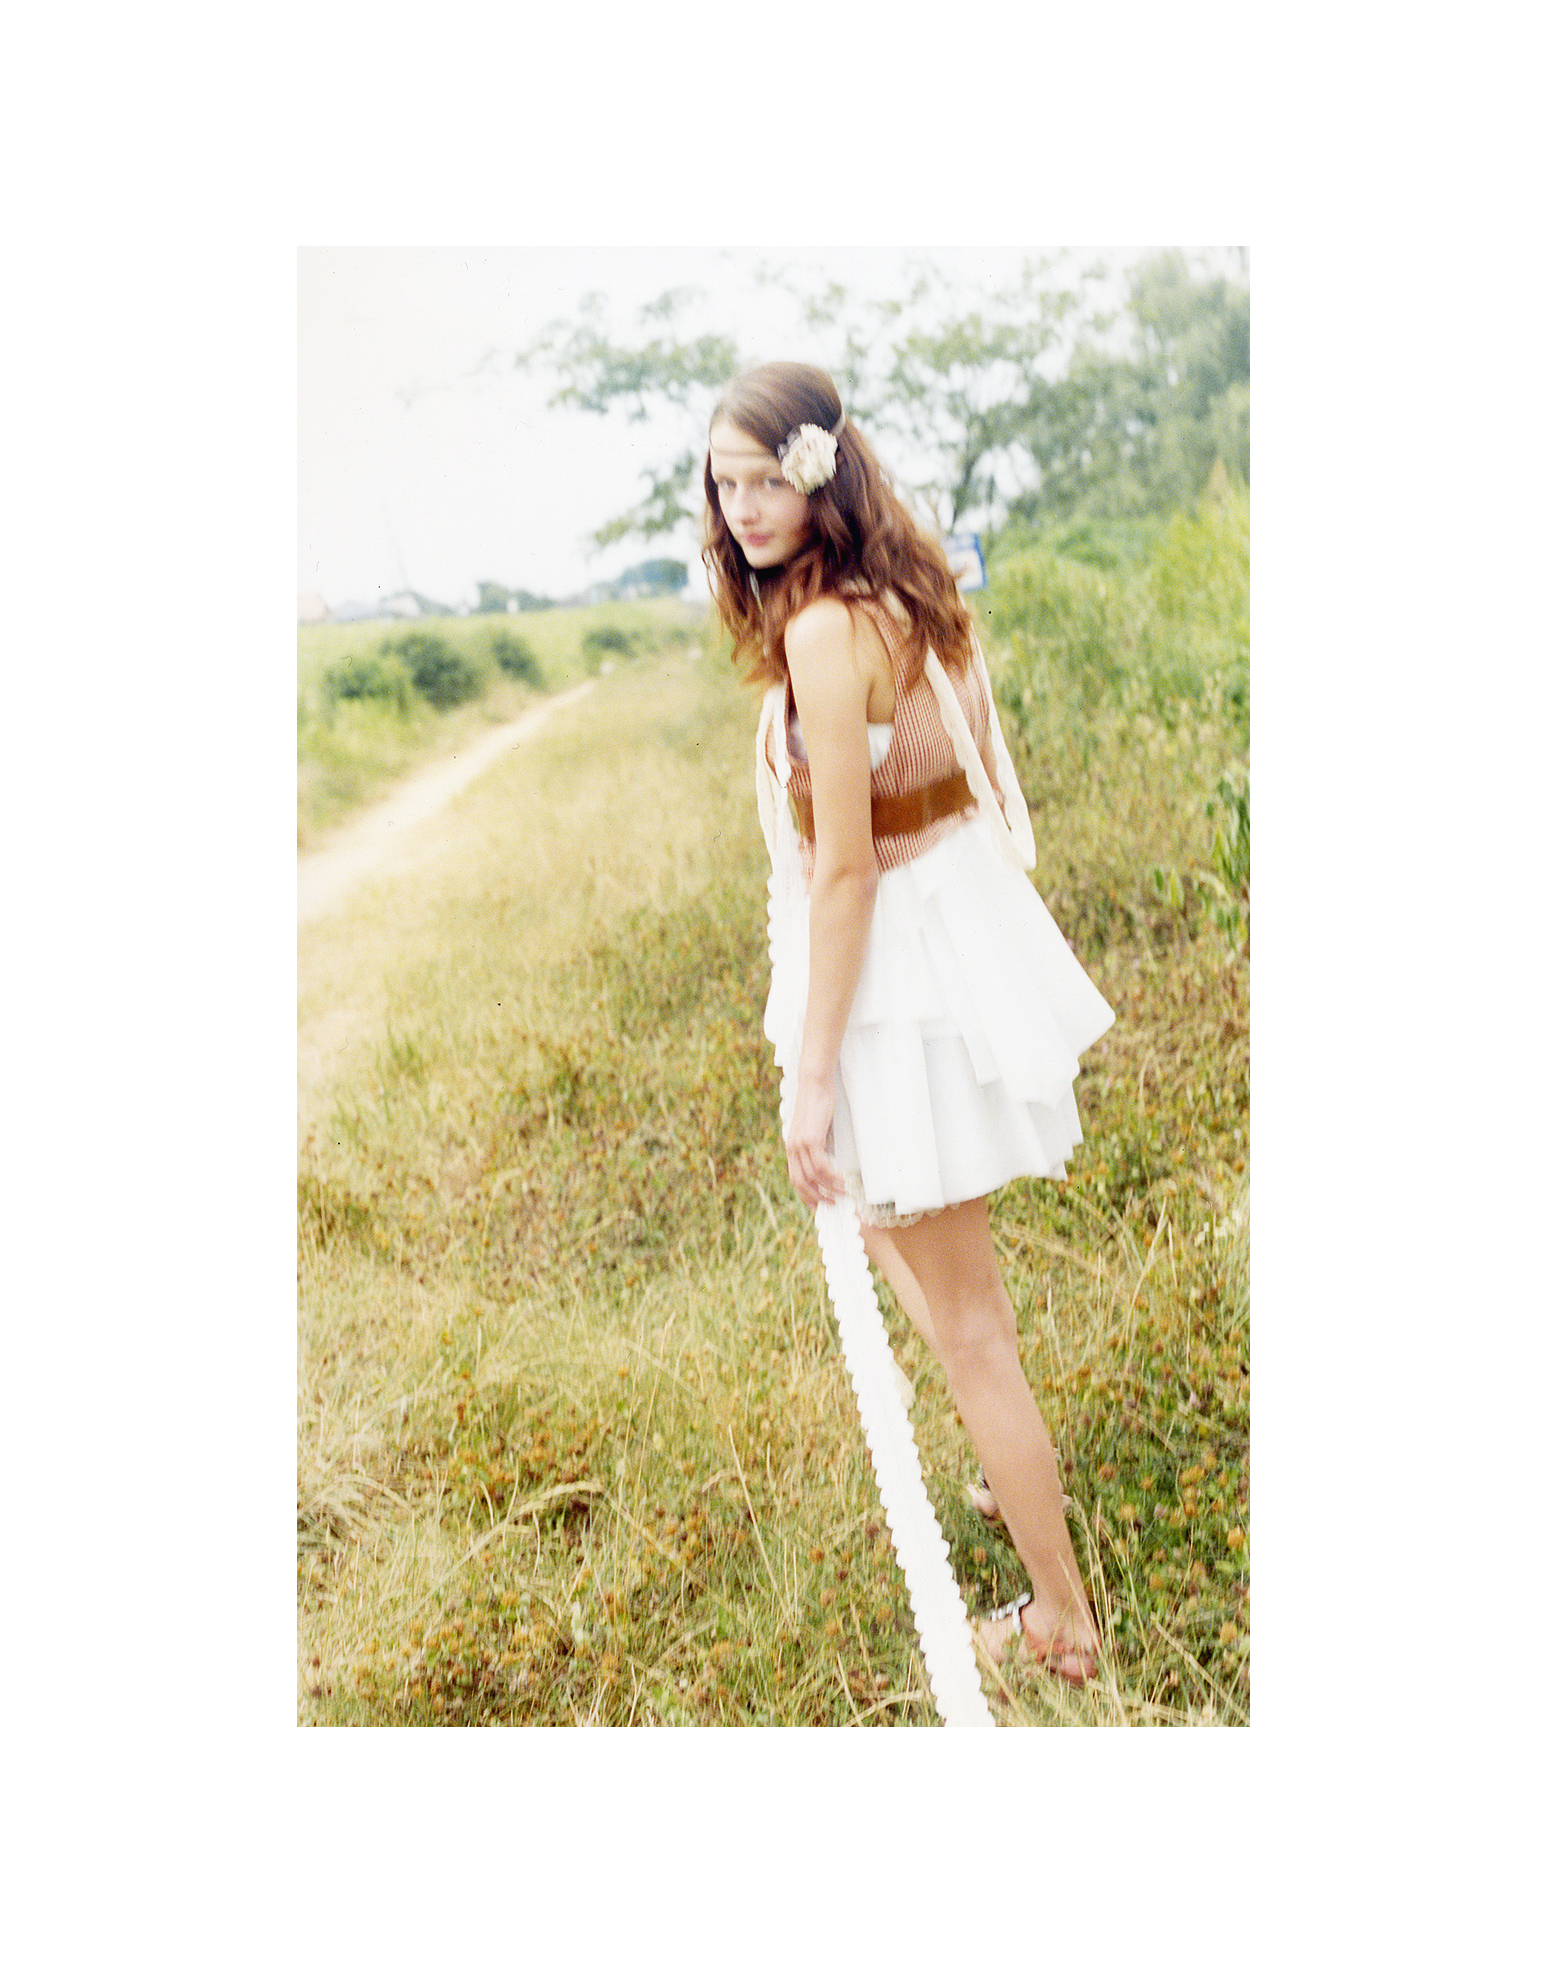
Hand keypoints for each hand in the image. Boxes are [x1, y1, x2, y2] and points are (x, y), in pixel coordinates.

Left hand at [786, 1072, 844, 1208]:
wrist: (814, 1084)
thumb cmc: (816, 1103)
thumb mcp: (813, 1128)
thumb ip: (815, 1144)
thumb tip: (826, 1160)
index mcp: (791, 1147)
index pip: (795, 1179)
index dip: (806, 1195)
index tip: (818, 1205)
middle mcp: (792, 1148)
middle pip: (801, 1183)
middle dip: (816, 1198)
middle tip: (832, 1205)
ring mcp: (800, 1145)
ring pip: (813, 1177)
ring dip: (830, 1188)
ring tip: (844, 1192)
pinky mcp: (811, 1139)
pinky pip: (821, 1166)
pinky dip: (832, 1176)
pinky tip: (842, 1180)